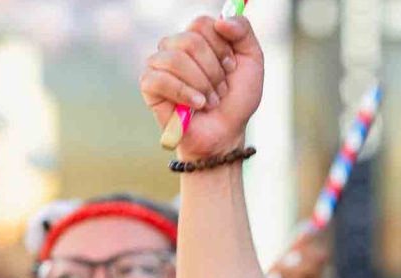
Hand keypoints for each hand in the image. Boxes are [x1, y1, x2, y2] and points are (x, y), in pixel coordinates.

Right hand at [140, 15, 264, 159]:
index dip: (221, 47)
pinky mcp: (148, 84)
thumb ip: (243, 31)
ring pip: (177, 58)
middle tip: (221, 90)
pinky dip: (185, 94)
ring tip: (210, 101)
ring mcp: (159, 63)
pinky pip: (161, 78)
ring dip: (202, 85)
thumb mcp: (252, 61)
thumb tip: (221, 20)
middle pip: (191, 41)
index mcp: (197, 37)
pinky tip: (196, 106)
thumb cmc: (236, 99)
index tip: (231, 67)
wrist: (226, 133)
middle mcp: (175, 46)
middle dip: (214, 71)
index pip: (202, 23)